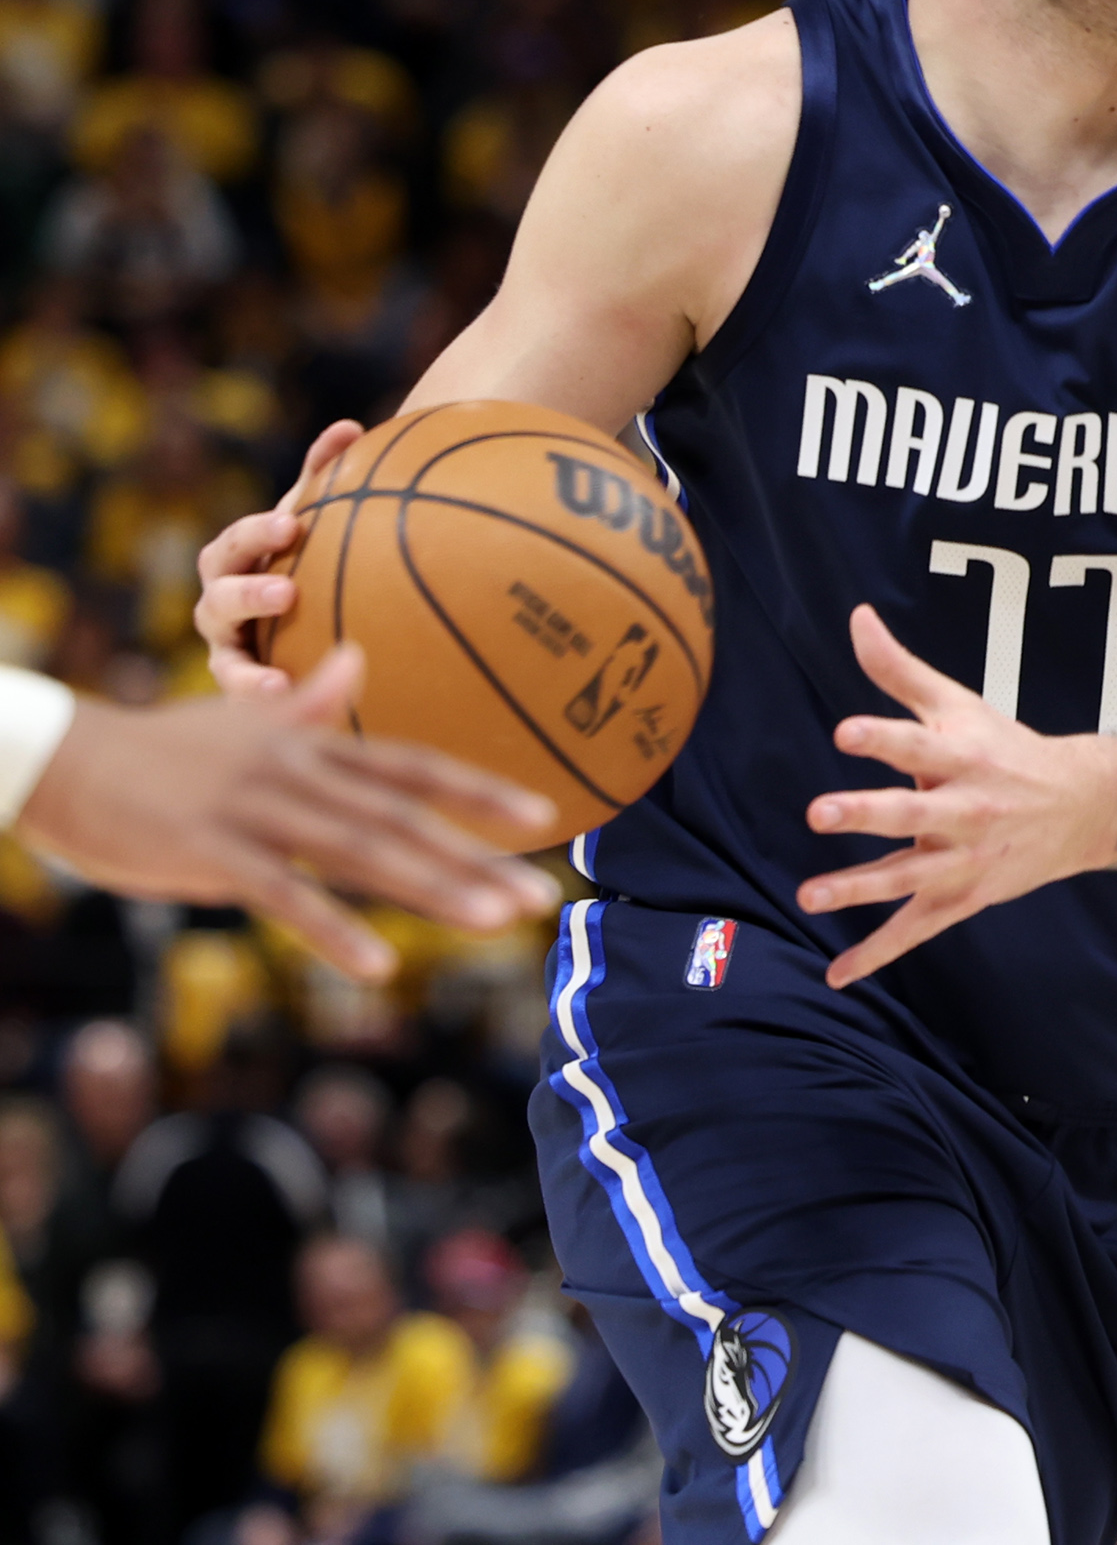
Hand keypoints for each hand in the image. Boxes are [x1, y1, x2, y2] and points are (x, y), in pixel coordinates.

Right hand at [17, 646, 562, 980]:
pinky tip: (380, 965)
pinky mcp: (210, 850)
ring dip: (432, 890)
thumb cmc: (160, 749)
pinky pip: (284, 895)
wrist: (65, 758)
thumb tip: (359, 659)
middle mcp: (296, 771)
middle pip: (402, 817)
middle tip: (540, 897)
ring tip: (493, 922)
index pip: (412, 768)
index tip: (544, 817)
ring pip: (360, 852)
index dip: (479, 791)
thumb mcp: (240, 719)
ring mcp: (255, 809)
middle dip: (476, 858)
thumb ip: (307, 704)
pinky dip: (333, 930)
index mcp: (309, 744)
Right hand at [194, 420, 363, 694]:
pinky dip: (271, 716)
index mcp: (233, 563)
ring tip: (275, 685)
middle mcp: (221, 610)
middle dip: (247, 595)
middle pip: (219, 601)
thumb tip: (351, 427)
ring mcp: (230, 655)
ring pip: (226, 665)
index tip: (291, 524)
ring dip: (246, 675)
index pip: (235, 545)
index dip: (255, 535)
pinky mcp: (248, 698)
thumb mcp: (314, 520)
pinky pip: (255, 712)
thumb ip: (324, 475)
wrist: (303, 614)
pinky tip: (305, 725)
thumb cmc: (306, 557)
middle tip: (286, 591)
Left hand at [797, 605, 1116, 987]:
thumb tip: (856, 616)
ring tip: (809, 895)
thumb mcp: (960, 705)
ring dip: (859, 890)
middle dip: (867, 815)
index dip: (883, 738)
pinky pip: (915, 930)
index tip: (847, 731)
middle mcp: (963, 810)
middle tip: (820, 813)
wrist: (1082, 808)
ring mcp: (963, 859)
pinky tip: (836, 975)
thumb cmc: (1005, 748)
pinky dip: (876, 954)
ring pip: (907, 879)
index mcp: (961, 758)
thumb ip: (900, 669)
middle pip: (909, 815)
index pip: (918, 744)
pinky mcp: (962, 897)